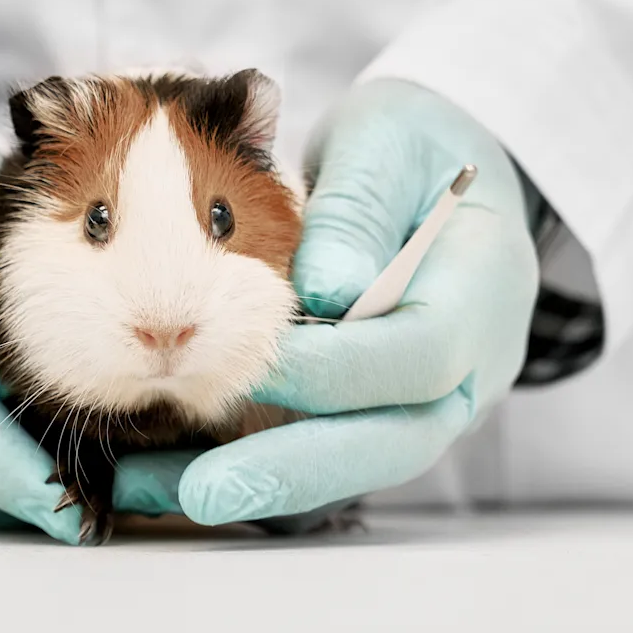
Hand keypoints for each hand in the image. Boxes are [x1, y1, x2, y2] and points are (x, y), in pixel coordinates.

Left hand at [130, 78, 539, 525]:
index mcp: (483, 290)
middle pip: (388, 441)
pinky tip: (161, 475)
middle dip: (293, 471)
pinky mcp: (377, 415)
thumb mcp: (389, 139)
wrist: (448, 169)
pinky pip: (316, 456)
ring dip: (250, 484)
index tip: (257, 365)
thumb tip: (326, 289)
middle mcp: (466, 367)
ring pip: (346, 464)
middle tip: (205, 493)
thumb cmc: (415, 146)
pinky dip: (244, 470)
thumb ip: (358, 207)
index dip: (340, 368)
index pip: (420, 354)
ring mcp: (424, 402)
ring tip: (148, 488)